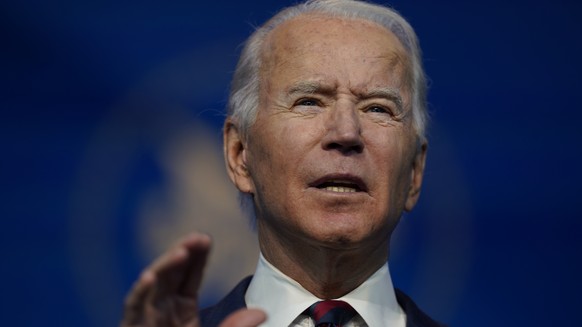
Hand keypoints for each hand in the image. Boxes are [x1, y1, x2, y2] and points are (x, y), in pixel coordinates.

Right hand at [121, 232, 265, 326]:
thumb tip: (262, 313)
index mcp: (182, 308)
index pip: (190, 275)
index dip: (198, 257)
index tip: (206, 240)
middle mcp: (163, 306)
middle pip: (172, 272)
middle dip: (183, 252)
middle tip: (198, 237)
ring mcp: (147, 315)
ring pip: (153, 282)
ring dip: (165, 265)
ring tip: (181, 251)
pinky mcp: (133, 325)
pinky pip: (133, 306)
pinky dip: (139, 292)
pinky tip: (149, 277)